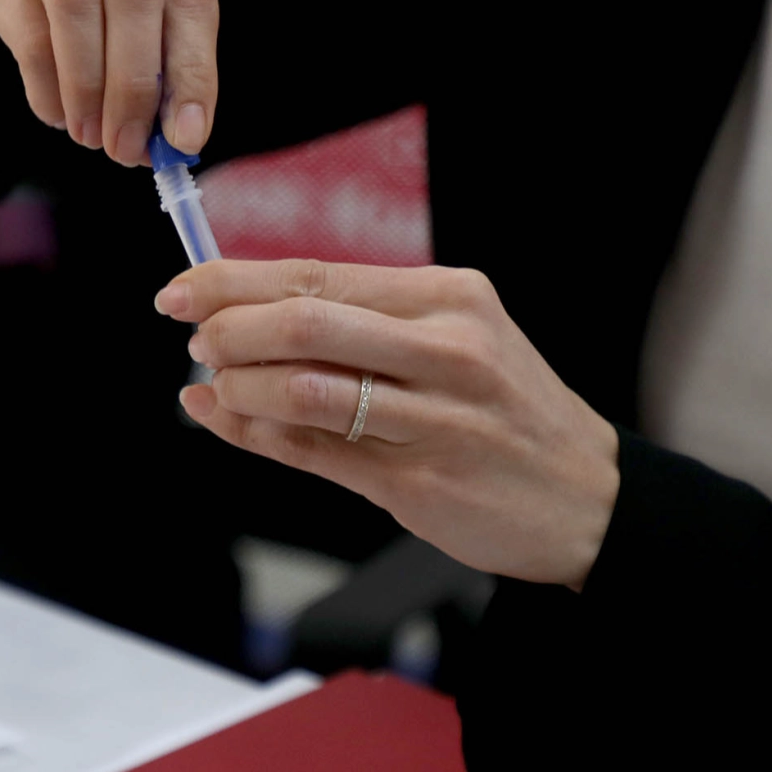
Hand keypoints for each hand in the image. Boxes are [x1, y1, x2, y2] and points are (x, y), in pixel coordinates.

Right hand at [0, 0, 218, 165]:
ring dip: (90, 88)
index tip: (187, 137)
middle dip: (137, 85)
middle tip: (128, 149)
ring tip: (90, 137)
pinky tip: (56, 113)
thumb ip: (159, 53)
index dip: (195, 72)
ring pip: (80, 6)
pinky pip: (30, 28)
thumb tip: (180, 137)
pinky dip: (48, 86)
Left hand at [157, 259, 620, 589]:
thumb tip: (233, 316)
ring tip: (214, 385)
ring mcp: (436, 417)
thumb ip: (352, 326)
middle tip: (196, 341)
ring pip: (305, 389)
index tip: (182, 288)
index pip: (318, 274)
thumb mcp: (451, 342)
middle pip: (305, 320)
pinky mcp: (421, 481)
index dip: (235, 280)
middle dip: (228, 328)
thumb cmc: (501, 411)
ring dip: (238, 387)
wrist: (589, 498)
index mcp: (448, 298)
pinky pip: (315, 453)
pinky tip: (225, 420)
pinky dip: (254, 434)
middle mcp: (447, 348)